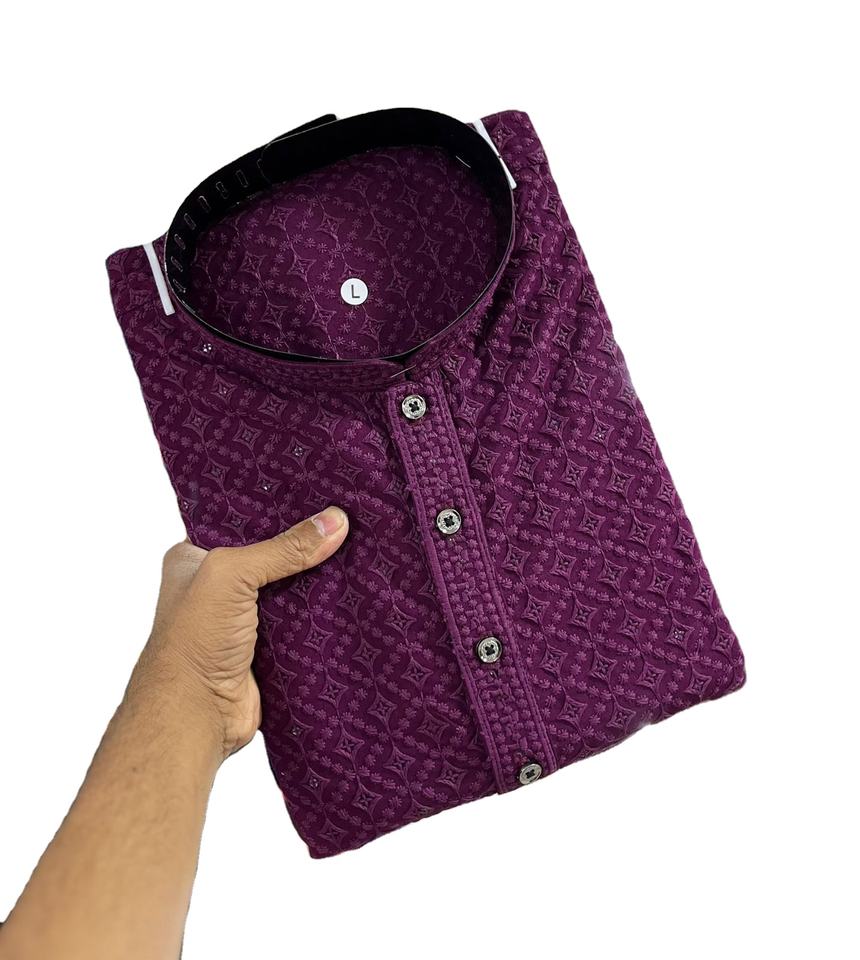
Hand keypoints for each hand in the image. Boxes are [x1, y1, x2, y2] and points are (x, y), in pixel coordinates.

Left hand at [129, 505, 348, 761]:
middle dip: (303, 541)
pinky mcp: (269, 648)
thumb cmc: (194, 640)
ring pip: (291, 587)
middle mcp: (218, 585)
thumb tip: (335, 521)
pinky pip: (303, 621)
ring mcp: (244, 618)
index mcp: (194, 558)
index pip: (241, 520)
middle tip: (346, 514)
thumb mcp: (233, 575)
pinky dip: (324, 611)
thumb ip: (283, 548)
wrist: (196, 715)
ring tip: (359, 545)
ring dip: (318, 578)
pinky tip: (352, 591)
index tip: (317, 489)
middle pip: (272, 553)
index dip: (275, 506)